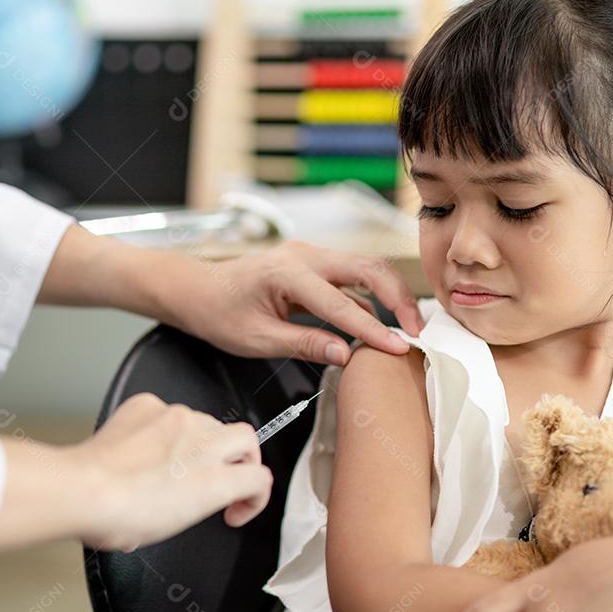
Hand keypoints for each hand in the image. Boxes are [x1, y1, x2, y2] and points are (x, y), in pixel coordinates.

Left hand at [69, 393, 272, 550]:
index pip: (260, 478)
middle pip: (245, 439)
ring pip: (207, 422)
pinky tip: (148, 447)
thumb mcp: (177, 524)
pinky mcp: (149, 405)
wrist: (82, 490)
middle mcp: (203, 442)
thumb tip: (202, 495)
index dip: (254, 497)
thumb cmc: (121, 516)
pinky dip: (164, 428)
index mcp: (215, 480)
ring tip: (173, 465)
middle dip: (239, 459)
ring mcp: (177, 418)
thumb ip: (204, 501)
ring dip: (200, 442)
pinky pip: (169, 412)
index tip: (236, 506)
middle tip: (220, 476)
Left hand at [174, 241, 423, 364]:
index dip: (373, 330)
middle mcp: (303, 256)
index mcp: (287, 274)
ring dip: (389, 294)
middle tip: (416, 331)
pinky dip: (369, 297)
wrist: (196, 289)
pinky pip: (349, 277)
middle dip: (397, 298)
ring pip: (364, 268)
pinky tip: (379, 323)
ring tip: (407, 327)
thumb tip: (346, 355)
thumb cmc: (219, 313)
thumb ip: (304, 344)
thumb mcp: (257, 339)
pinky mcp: (312, 265)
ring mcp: (309, 256)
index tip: (399, 348)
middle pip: (368, 268)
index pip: (341, 305)